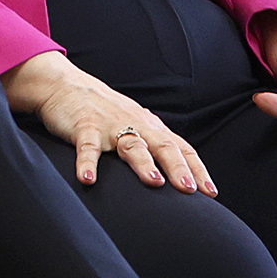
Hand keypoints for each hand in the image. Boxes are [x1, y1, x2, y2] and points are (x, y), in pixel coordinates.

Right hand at [1, 51, 214, 193]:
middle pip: (163, 147)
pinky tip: (88, 180)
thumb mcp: (135, 124)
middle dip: (178, 168)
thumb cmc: (105, 110)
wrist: (66, 84)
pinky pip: (87, 147)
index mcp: (150, 127)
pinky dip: (87, 163)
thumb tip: (178, 175)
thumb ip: (154, 145)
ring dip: (143, 164)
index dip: (197, 169)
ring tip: (154, 182)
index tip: (210, 193)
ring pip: (131, 145)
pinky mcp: (84, 126)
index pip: (181, 148)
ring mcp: (110, 126)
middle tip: (189, 190)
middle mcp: (135, 125)